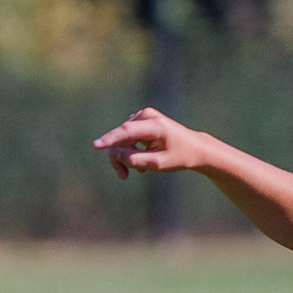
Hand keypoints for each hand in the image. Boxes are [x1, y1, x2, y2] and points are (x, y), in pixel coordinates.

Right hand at [93, 108, 209, 178]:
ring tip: (135, 172)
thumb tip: (115, 153)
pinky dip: (130, 150)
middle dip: (120, 157)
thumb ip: (136, 160)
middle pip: (122, 137)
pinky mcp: (140, 120)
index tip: (97, 145)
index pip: (128, 131)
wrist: (195, 148)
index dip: (111, 139)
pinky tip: (141, 163)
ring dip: (125, 156)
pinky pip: (127, 137)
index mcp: (156, 125)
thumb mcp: (159, 164)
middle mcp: (147, 116)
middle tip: (123, 176)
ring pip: (122, 138)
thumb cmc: (180, 156)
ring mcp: (143, 116)